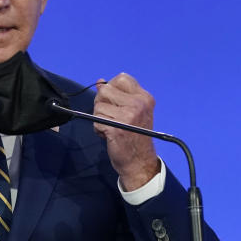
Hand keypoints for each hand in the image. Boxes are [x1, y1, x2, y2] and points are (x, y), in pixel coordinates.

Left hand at [93, 73, 160, 190]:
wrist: (139, 162)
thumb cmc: (134, 136)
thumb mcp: (131, 111)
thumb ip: (117, 96)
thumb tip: (99, 82)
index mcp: (144, 97)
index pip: (121, 78)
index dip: (111, 87)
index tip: (114, 101)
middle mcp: (138, 104)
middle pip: (105, 90)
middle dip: (101, 103)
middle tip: (110, 117)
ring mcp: (128, 116)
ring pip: (98, 106)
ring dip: (99, 118)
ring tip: (111, 128)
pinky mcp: (116, 128)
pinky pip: (96, 121)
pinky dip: (98, 129)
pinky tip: (109, 136)